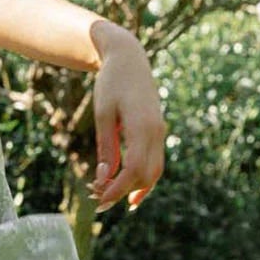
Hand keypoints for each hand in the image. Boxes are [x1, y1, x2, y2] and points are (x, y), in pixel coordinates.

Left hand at [89, 25, 165, 214]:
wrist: (129, 59)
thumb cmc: (111, 83)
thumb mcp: (102, 114)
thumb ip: (106, 146)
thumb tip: (104, 178)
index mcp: (143, 126)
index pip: (134, 169)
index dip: (118, 189)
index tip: (99, 201)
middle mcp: (157, 131)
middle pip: (147, 175)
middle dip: (123, 191)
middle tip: (98, 200)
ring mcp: (160, 132)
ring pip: (155, 171)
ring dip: (135, 188)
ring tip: (111, 197)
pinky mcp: (157, 131)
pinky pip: (154, 161)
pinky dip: (142, 177)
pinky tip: (127, 187)